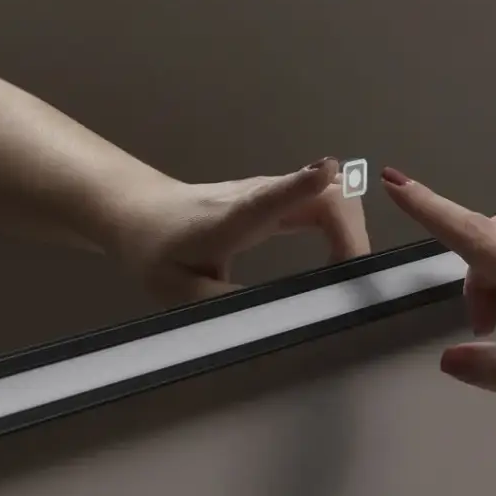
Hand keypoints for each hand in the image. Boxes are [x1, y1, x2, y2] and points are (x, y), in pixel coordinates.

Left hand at [106, 157, 369, 305]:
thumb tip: (272, 321)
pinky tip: (347, 254)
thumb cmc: (156, 250)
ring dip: (353, 229)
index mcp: (229, 219)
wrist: (142, 211)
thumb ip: (222, 305)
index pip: (268, 197)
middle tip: (353, 276)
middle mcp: (257, 197)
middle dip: (350, 232)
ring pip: (332, 194)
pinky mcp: (280, 197)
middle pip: (324, 195)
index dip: (301, 185)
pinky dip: (345, 225)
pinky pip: (326, 201)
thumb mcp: (178, 290)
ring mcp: (272, 192)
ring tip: (351, 271)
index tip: (329, 173)